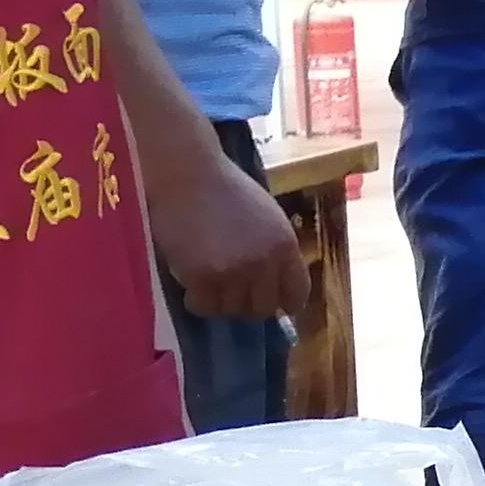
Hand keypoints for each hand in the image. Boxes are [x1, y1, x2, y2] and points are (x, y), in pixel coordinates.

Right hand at [154, 161, 307, 322]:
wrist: (188, 174)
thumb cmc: (226, 191)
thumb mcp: (268, 218)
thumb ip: (275, 251)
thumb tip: (276, 288)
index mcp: (286, 246)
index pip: (297, 294)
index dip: (284, 302)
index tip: (274, 304)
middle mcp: (264, 262)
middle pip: (262, 308)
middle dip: (248, 304)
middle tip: (232, 292)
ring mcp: (233, 271)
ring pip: (231, 310)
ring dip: (221, 302)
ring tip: (209, 282)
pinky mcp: (202, 276)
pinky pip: (203, 306)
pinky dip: (197, 300)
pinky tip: (192, 284)